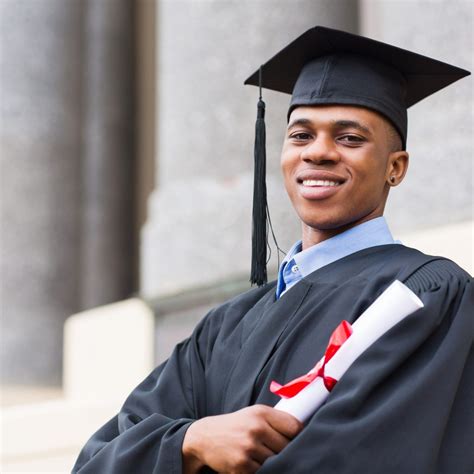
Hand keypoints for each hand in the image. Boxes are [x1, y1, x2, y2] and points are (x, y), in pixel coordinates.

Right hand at [182, 404, 302, 473]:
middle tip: (276, 450)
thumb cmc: (235, 425)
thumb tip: (302, 432)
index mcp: (261, 413)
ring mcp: (249, 447)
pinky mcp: (241, 465)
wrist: (205, 436)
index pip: (295, 427)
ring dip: (273, 462)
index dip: (299, 436)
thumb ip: (275, 420)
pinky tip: (253, 463)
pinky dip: (261, 471)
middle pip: (287, 447)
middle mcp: (256, 428)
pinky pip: (262, 472)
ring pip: (276, 461)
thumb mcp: (253, 414)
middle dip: (284, 451)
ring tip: (263, 456)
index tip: (297, 440)